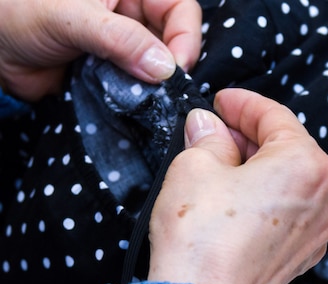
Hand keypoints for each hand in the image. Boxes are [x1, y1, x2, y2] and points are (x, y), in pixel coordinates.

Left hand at [0, 0, 201, 100]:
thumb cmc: (18, 14)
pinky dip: (139, 97)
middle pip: (174, 37)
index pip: (178, 7)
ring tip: (146, 99)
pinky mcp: (115, 72)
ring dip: (155, 84)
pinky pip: (140, 85)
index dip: (185, 35)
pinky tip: (133, 104)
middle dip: (172, 63)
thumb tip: (165, 68)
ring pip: (159, 65)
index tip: (176, 67)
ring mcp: (124, 45)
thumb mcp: (71, 18)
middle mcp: (130, 14)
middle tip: (165, 88)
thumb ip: (121, 40)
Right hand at [148, 89, 327, 283]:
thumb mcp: (194, 168)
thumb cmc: (202, 242)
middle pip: (287, 149)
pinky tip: (235, 198)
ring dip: (257, 167)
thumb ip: (207, 138)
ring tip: (220, 164)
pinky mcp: (302, 254)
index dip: (243, 104)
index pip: (275, 117)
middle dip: (249, 136)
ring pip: (289, 181)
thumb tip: (208, 127)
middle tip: (214, 131)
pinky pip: (288, 211)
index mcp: (306, 165)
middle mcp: (323, 197)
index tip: (222, 102)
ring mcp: (316, 230)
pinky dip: (266, 198)